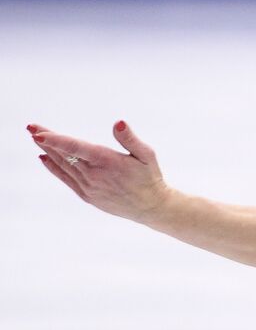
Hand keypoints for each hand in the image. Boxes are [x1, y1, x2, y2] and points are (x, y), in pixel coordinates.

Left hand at [30, 121, 170, 222]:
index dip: (55, 139)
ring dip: (48, 151)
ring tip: (35, 138)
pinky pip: (66, 179)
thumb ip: (130, 139)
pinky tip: (44, 158)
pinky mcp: (88, 196)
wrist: (152, 207)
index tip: (39, 132)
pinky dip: (54, 168)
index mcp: (107, 162)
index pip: (75, 147)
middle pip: (64, 154)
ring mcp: (89, 187)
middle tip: (30, 127)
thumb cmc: (150, 178)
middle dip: (46, 140)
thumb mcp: (147, 155)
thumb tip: (118, 122)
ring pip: (64, 165)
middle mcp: (94, 175)